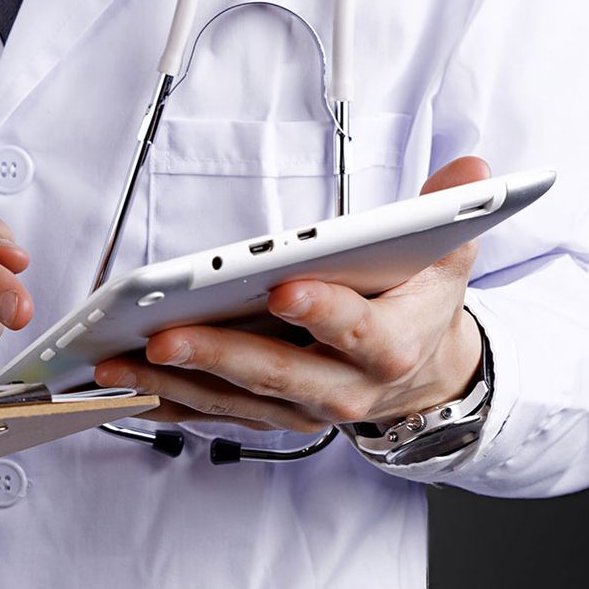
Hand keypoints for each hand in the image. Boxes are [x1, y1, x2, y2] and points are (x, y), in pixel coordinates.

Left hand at [95, 158, 490, 431]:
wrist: (425, 374)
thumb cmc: (421, 304)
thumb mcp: (449, 254)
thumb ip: (451, 212)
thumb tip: (470, 173)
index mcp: (393, 346)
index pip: (358, 332)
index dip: (323, 313)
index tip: (283, 289)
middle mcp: (346, 388)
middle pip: (278, 373)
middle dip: (217, 355)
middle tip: (164, 336)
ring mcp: (303, 408)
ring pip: (233, 399)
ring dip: (171, 384)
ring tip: (118, 363)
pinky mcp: (269, 415)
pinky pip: (212, 415)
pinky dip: (166, 404)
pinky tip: (123, 390)